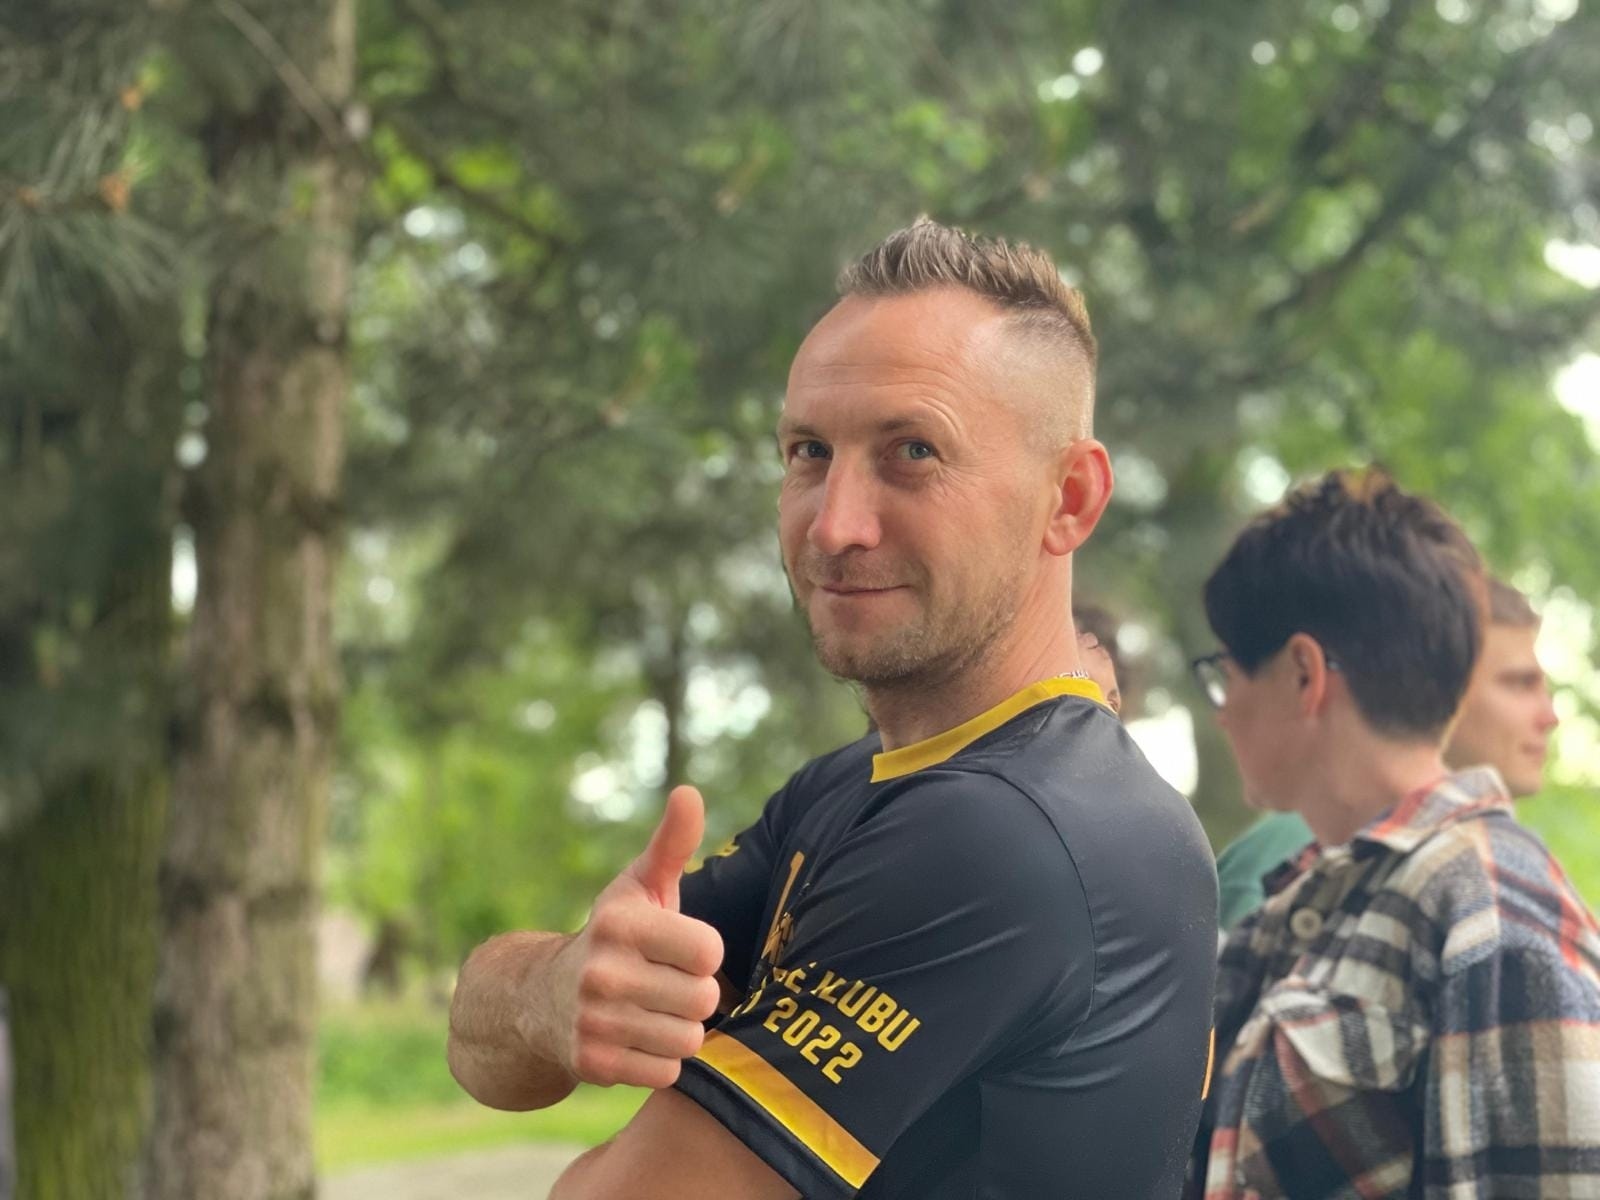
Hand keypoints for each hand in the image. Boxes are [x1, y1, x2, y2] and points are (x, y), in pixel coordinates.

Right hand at [551, 785, 724, 1089]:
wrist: (541, 999)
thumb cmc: (614, 936)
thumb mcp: (639, 886)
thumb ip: (672, 844)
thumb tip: (690, 793)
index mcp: (621, 924)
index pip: (709, 951)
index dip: (702, 952)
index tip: (677, 948)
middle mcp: (602, 973)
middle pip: (704, 1000)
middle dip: (694, 994)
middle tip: (665, 983)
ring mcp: (594, 1022)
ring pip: (689, 1040)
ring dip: (679, 1029)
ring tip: (652, 1010)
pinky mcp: (593, 1065)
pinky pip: (666, 1072)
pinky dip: (659, 1061)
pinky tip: (637, 1039)